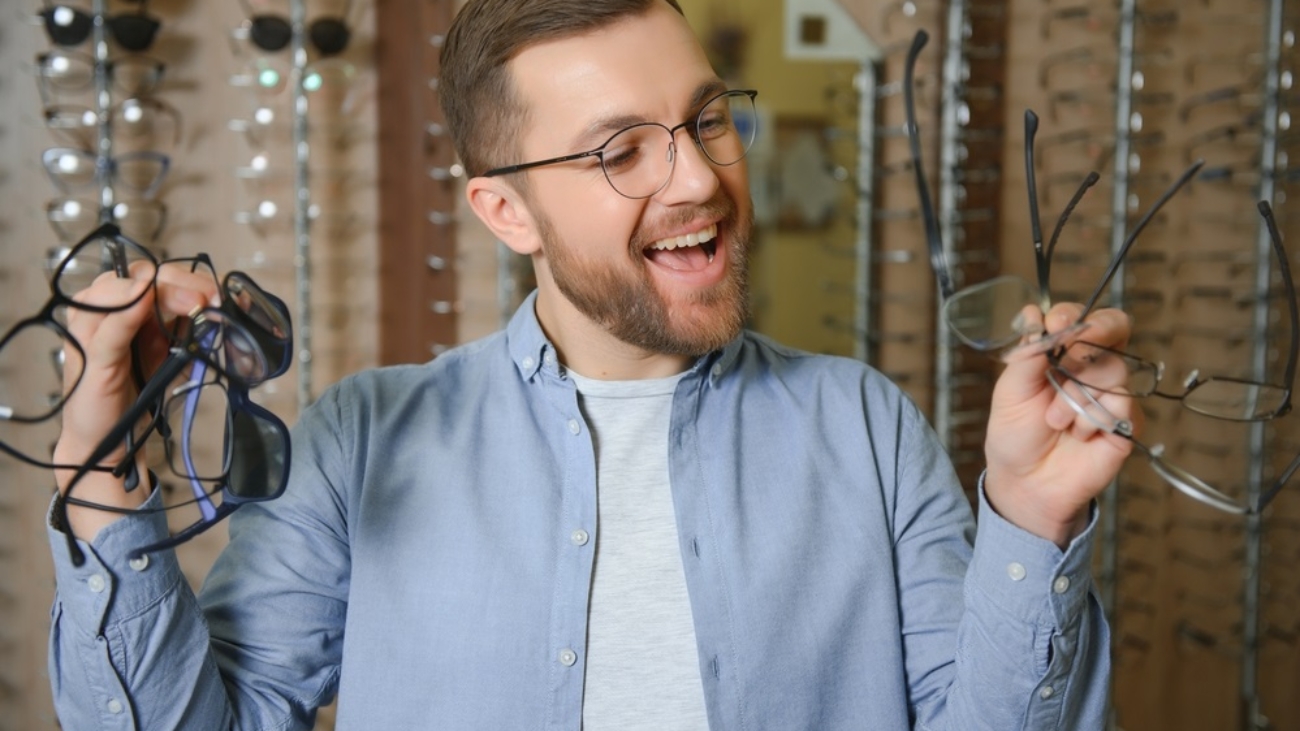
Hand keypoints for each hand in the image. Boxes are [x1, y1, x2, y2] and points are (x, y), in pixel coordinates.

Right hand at [54, 261, 218, 540]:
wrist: (110, 437)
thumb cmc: (140, 392)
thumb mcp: (174, 356)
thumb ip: (192, 330)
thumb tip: (225, 309)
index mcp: (128, 307)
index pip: (158, 275)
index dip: (190, 280)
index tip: (217, 296)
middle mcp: (105, 309)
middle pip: (142, 275)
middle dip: (181, 283)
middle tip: (209, 299)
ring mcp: (92, 329)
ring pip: (118, 288)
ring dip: (160, 291)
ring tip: (193, 305)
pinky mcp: (90, 354)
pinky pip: (107, 326)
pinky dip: (126, 310)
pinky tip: (142, 300)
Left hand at [983, 303, 1140, 547]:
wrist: (1025, 483)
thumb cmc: (1015, 434)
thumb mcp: (1011, 390)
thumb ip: (1027, 353)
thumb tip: (1032, 312)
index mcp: (1063, 353)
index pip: (1082, 316)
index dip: (1071, 315)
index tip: (1052, 326)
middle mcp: (1092, 367)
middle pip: (1114, 330)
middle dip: (1090, 341)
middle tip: (1067, 362)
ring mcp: (1112, 393)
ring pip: (1114, 370)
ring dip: (1078, 396)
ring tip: (1055, 421)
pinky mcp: (1128, 423)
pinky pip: (1122, 407)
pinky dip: (1092, 421)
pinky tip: (1078, 436)